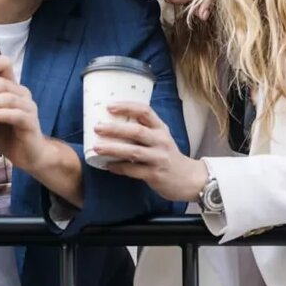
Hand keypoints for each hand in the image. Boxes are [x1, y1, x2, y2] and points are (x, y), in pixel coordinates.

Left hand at [0, 55, 48, 175]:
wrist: (26, 154)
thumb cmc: (2, 132)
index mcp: (10, 87)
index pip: (4, 65)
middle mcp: (21, 93)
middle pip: (2, 82)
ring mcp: (28, 107)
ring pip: (9, 98)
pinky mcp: (30, 123)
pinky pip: (17, 115)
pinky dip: (3, 114)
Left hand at [93, 103, 208, 201]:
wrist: (188, 179)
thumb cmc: (168, 155)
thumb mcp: (160, 138)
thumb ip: (143, 129)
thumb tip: (113, 121)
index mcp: (161, 128)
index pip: (145, 111)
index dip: (127, 107)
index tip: (109, 107)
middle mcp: (161, 141)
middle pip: (137, 131)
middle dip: (115, 128)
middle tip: (97, 127)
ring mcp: (159, 158)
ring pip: (133, 151)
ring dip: (113, 149)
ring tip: (97, 148)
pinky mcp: (155, 175)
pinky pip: (133, 170)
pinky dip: (119, 167)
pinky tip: (108, 166)